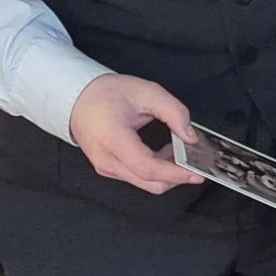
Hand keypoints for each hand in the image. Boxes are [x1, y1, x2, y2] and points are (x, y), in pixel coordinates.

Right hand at [69, 73, 203, 193]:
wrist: (78, 98)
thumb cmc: (107, 94)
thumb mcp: (147, 92)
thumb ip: (174, 112)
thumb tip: (190, 136)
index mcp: (113, 140)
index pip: (149, 168)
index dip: (176, 173)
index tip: (197, 173)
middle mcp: (106, 160)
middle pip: (149, 182)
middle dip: (177, 177)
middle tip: (197, 163)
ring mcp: (106, 167)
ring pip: (145, 183)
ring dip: (167, 172)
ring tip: (179, 151)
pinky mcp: (108, 168)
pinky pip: (137, 177)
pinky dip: (156, 170)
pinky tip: (166, 153)